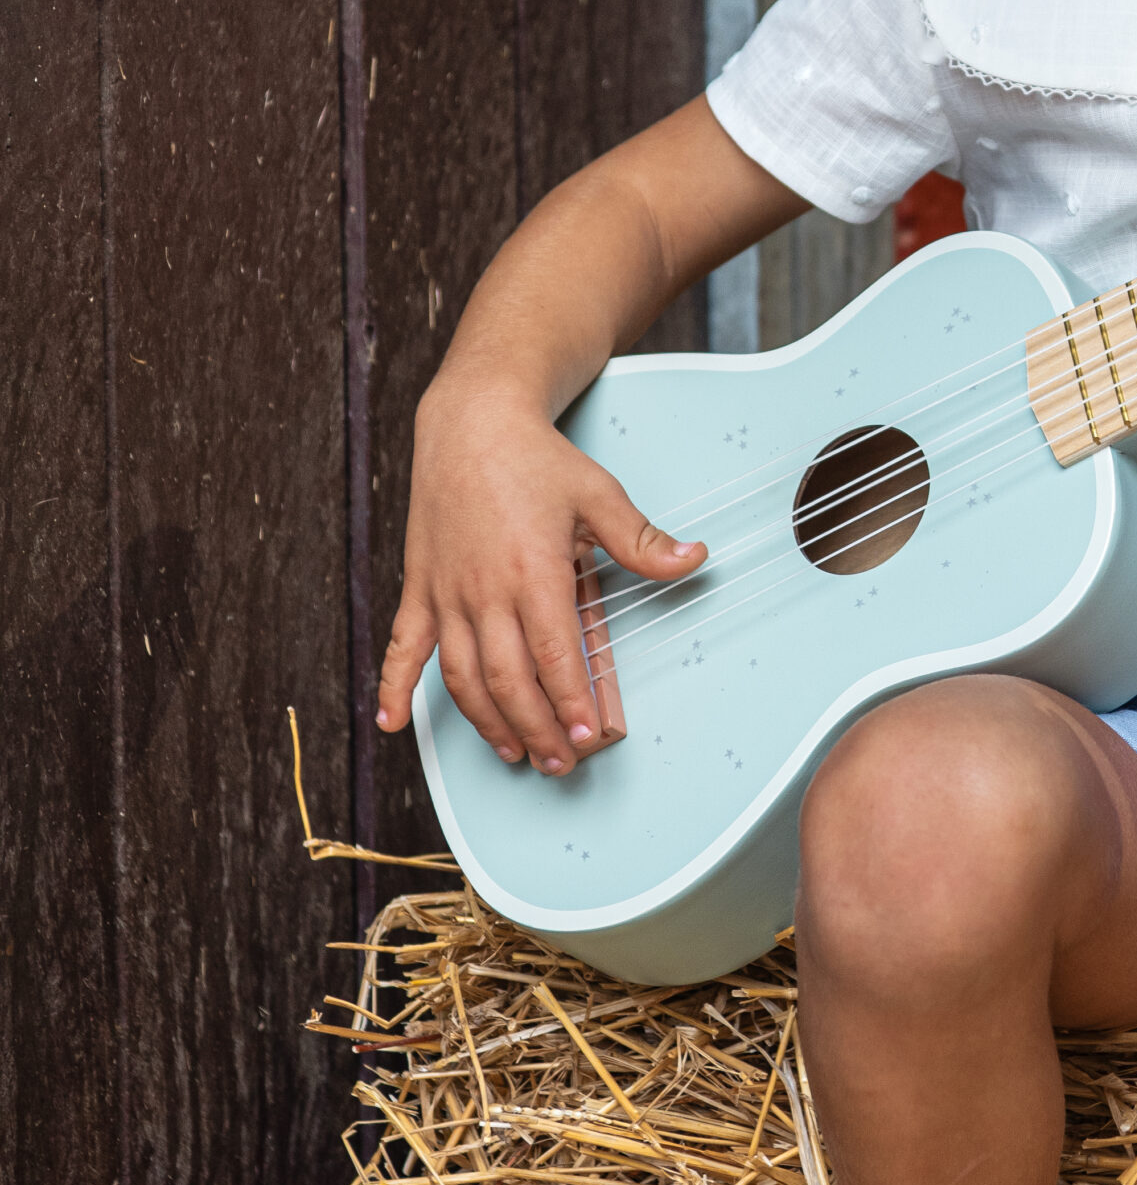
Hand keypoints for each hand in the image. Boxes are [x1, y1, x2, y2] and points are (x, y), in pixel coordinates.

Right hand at [376, 384, 705, 772]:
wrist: (472, 423)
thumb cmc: (536, 459)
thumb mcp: (599, 494)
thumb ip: (643, 540)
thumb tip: (695, 560)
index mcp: (532, 571)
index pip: (554, 654)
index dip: (571, 700)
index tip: (589, 734)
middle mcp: (482, 590)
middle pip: (508, 677)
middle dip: (537, 726)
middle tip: (561, 761)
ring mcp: (445, 592)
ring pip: (460, 676)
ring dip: (487, 721)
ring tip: (515, 750)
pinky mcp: (418, 587)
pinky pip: (401, 646)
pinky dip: (392, 687)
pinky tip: (393, 724)